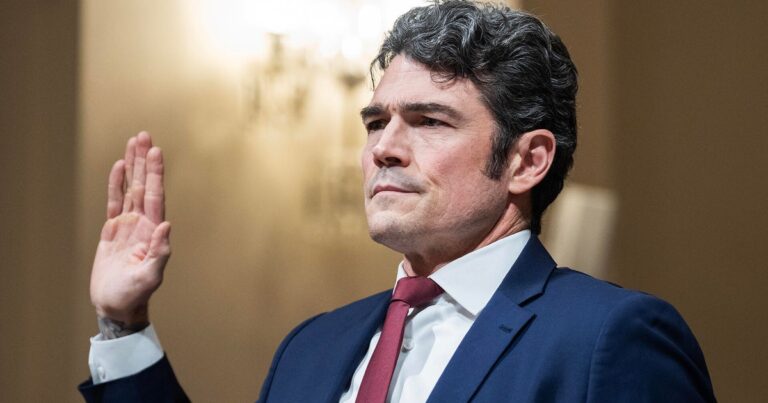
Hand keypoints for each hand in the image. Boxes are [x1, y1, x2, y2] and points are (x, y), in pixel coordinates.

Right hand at [90, 132, 170, 326]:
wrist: (117, 306)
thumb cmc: (135, 294)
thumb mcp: (150, 277)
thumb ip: (159, 252)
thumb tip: (166, 226)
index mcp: (152, 231)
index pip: (154, 195)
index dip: (154, 173)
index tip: (155, 151)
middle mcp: (143, 223)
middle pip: (143, 185)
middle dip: (144, 161)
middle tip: (144, 135)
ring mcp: (128, 225)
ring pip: (130, 188)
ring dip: (132, 166)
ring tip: (133, 142)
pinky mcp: (113, 231)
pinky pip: (114, 202)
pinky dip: (116, 184)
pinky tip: (119, 167)